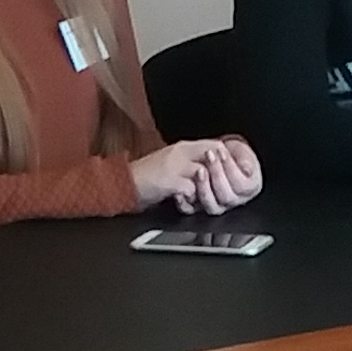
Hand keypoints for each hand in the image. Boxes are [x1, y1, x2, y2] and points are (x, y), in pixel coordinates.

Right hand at [130, 137, 262, 214]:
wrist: (121, 184)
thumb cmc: (146, 178)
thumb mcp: (171, 164)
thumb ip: (192, 164)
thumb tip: (214, 172)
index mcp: (183, 148)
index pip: (215, 146)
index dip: (226, 161)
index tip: (230, 174)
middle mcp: (180, 152)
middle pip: (214, 157)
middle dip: (219, 176)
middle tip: (218, 189)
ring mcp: (174, 165)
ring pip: (204, 174)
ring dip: (203, 190)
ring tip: (194, 199)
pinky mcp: (168, 180)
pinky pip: (190, 190)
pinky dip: (189, 201)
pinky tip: (181, 204)